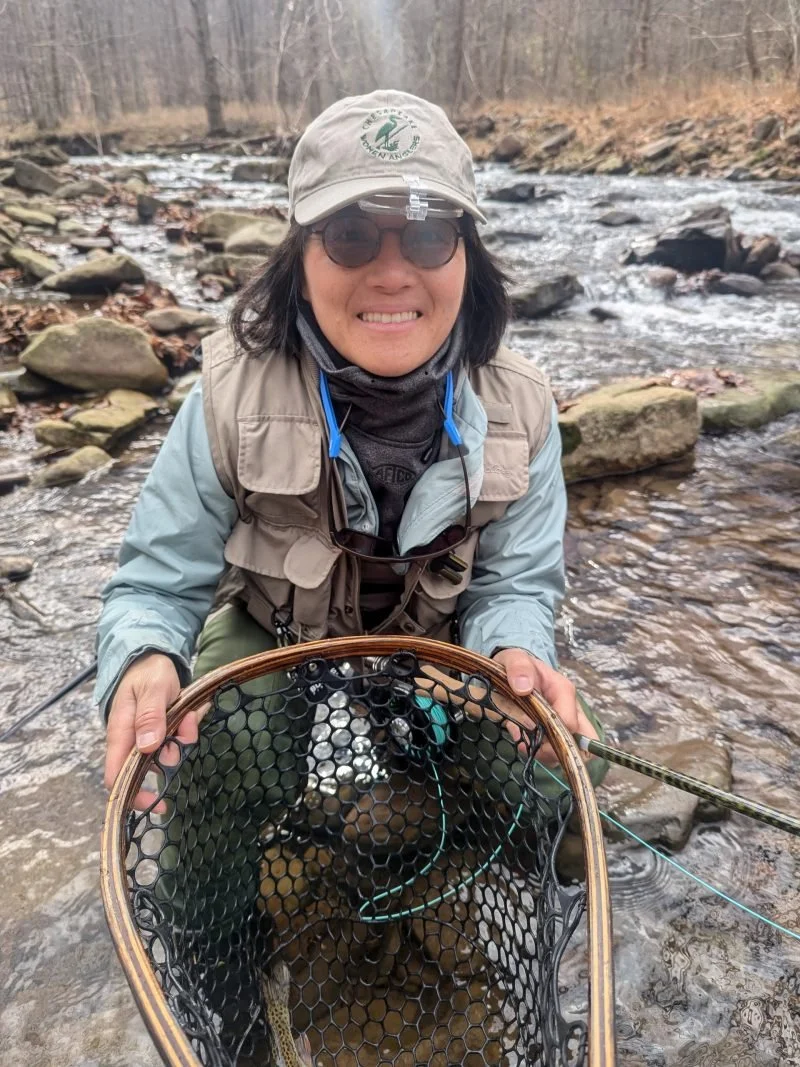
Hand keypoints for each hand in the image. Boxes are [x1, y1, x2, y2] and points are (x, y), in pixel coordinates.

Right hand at [104, 652, 196, 808]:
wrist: (153, 658)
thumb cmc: (148, 673)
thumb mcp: (152, 689)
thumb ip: (150, 716)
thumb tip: (147, 747)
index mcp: (121, 733)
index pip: (116, 776)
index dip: (133, 795)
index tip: (156, 804)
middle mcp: (130, 741)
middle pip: (148, 769)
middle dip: (172, 755)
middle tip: (187, 729)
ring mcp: (145, 738)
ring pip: (167, 754)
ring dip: (182, 738)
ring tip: (188, 713)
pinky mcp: (160, 733)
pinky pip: (176, 741)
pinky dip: (186, 730)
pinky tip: (189, 713)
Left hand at [492, 647, 598, 765]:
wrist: (513, 671)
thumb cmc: (517, 666)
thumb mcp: (514, 660)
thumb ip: (518, 669)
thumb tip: (523, 687)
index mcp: (564, 691)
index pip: (569, 724)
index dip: (550, 735)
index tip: (527, 732)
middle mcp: (572, 708)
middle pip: (585, 741)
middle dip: (559, 752)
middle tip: (534, 747)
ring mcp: (567, 722)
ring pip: (571, 751)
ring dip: (546, 754)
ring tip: (523, 740)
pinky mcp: (558, 732)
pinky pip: (557, 753)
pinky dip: (541, 754)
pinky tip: (523, 741)